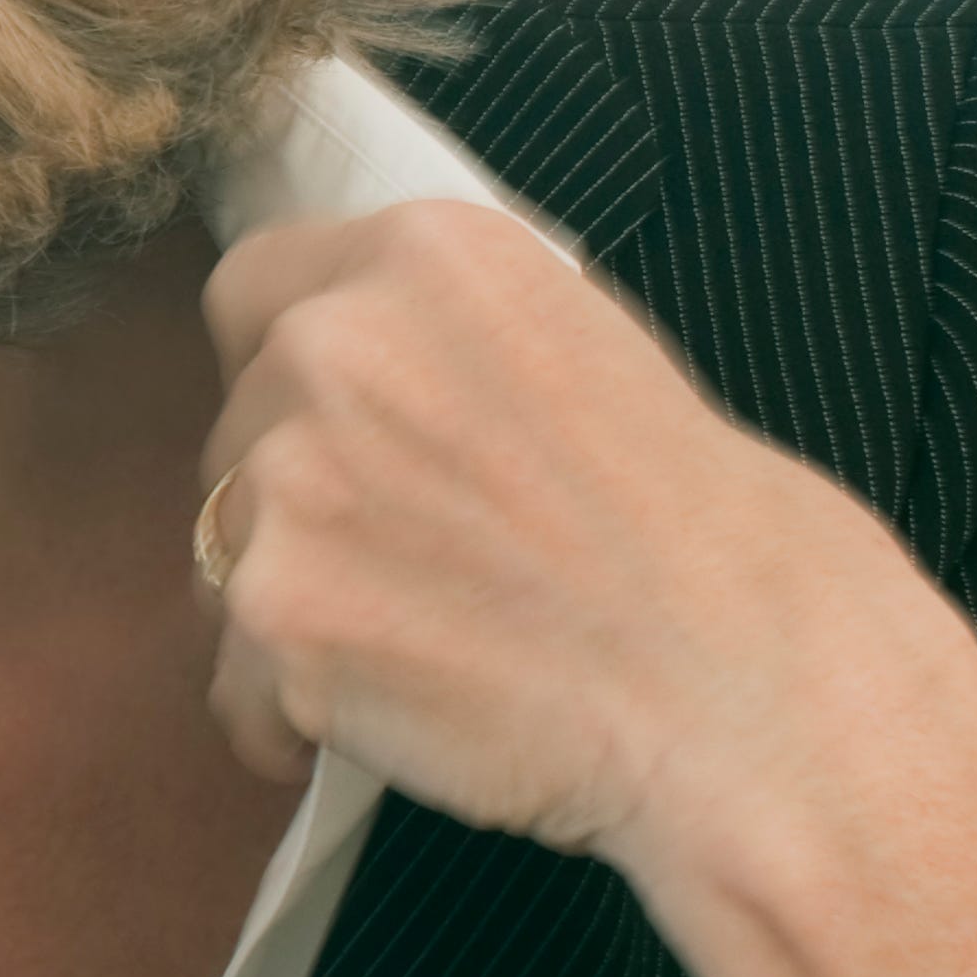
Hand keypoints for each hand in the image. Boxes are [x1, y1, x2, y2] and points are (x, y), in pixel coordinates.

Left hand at [190, 202, 976, 976]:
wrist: (753, 696)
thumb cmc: (705, 544)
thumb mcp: (581, 353)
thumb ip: (439, 342)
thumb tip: (329, 366)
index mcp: (424, 256)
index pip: (253, 289)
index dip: (290, 374)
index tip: (353, 441)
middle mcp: (336, 342)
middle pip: (233, 429)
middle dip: (302, 500)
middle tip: (430, 569)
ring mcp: (291, 477)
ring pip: (223, 557)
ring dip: (301, 611)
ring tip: (439, 649)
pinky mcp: (276, 612)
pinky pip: (236, 683)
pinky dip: (297, 719)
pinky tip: (415, 720)